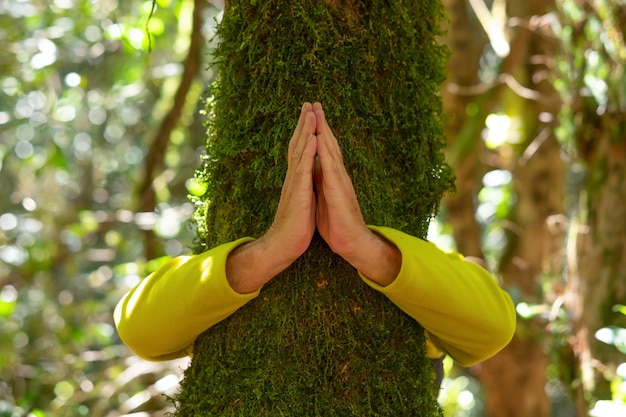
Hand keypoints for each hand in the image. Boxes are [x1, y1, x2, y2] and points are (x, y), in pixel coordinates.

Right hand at [266, 102, 317, 260]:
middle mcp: (293, 177)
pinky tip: (314, 139)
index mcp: (296, 179)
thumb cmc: (294, 225)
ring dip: (306, 131)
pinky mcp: (299, 193)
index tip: (309, 114)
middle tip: (308, 103)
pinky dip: (309, 152)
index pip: (300, 150)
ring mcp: (295, 184)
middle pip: (298, 144)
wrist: (284, 244)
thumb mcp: (301, 200)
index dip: (304, 132)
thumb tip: (307, 175)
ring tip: (311, 113)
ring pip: (300, 152)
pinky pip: (304, 169)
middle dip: (304, 124)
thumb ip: (303, 185)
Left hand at [313, 103, 400, 285]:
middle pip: (329, 144)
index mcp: (331, 177)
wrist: (350, 241)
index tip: (311, 115)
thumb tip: (313, 171)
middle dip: (321, 123)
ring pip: (331, 150)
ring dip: (324, 131)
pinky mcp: (339, 191)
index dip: (317, 131)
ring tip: (318, 113)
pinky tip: (320, 140)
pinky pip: (331, 168)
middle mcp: (337, 175)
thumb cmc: (336, 223)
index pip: (324, 149)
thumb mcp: (323, 197)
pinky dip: (325, 153)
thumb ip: (319, 182)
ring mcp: (340, 181)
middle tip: (315, 103)